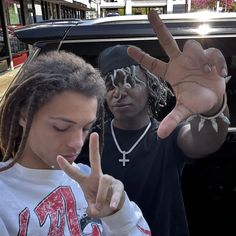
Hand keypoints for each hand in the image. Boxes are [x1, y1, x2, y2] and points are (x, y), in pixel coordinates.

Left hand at [57, 132, 124, 217]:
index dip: (67, 167)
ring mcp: (109, 179)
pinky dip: (113, 200)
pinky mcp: (118, 185)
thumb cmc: (100, 204)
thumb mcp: (92, 207)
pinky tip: (111, 206)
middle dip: (94, 147)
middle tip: (94, 134)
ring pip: (104, 181)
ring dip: (100, 196)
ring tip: (99, 207)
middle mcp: (97, 177)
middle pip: (95, 159)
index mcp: (87, 181)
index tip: (58, 157)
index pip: (75, 173)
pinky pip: (115, 191)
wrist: (114, 209)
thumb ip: (92, 208)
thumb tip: (96, 209)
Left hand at [128, 10, 226, 138]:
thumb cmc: (196, 102)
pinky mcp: (208, 57)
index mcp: (170, 73)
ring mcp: (194, 58)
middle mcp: (180, 62)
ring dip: (200, 58)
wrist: (213, 100)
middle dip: (159, 28)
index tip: (128, 49)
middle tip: (150, 14)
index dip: (141, 57)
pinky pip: (211, 53)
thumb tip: (160, 135)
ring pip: (192, 46)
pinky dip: (216, 62)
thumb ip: (171, 120)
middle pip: (167, 42)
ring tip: (207, 73)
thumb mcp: (183, 111)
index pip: (153, 63)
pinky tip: (218, 73)